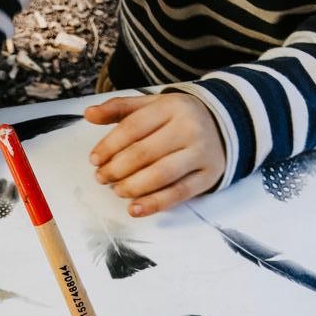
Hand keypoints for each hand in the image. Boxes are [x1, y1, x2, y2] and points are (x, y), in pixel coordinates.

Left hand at [84, 94, 224, 217]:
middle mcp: (189, 128)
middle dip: (116, 169)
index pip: (133, 127)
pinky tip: (135, 209)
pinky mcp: (209, 175)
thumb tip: (89, 114)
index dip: (109, 146)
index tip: (94, 160)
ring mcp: (201, 152)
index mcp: (171, 107)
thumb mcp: (151, 106)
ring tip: (117, 190)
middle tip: (102, 178)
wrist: (226, 125)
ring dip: (132, 187)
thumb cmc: (177, 118)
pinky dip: (154, 204)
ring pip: (160, 175)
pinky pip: (179, 193)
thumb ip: (119, 109)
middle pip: (143, 153)